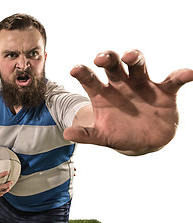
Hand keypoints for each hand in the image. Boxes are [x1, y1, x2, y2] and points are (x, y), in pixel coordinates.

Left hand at [64, 49, 192, 154]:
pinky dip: (181, 75)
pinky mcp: (164, 91)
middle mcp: (121, 85)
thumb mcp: (102, 136)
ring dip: (135, 58)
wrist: (143, 141)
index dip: (83, 73)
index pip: (90, 79)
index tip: (75, 70)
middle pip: (113, 66)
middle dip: (107, 59)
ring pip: (138, 66)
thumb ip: (87, 134)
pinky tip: (188, 73)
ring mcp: (142, 86)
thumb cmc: (118, 134)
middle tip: (101, 59)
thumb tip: (67, 133)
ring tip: (131, 57)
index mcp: (103, 94)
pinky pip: (173, 80)